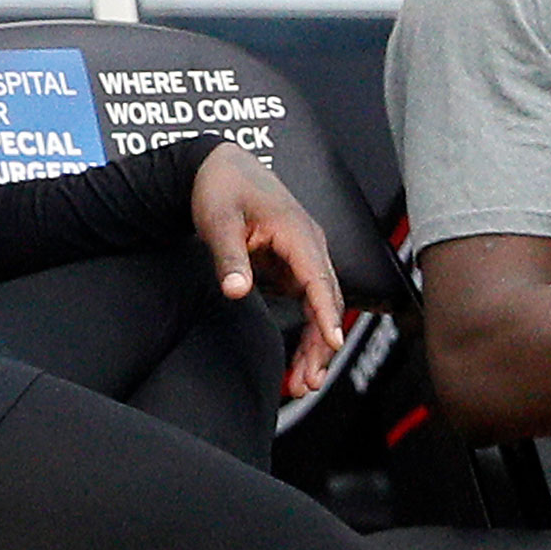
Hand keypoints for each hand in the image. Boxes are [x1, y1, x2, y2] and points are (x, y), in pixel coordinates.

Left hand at [189, 141, 344, 395]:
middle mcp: (309, 245)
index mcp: (297, 232)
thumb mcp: (218, 221)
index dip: (326, 314)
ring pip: (320, 306)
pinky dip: (307, 331)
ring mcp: (303, 256)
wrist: (220, 167)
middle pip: (326, 300)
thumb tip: (235, 292)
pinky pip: (307, 303)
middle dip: (321, 343)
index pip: (319, 279)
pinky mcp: (293, 265)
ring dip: (316, 343)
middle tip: (308, 382)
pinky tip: (298, 361)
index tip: (332, 344)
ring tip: (304, 382)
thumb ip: (229, 258)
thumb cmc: (222, 188)